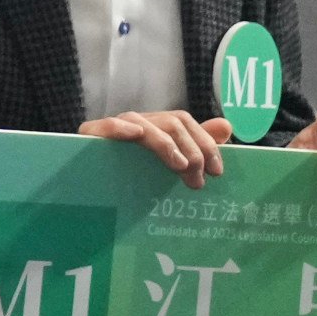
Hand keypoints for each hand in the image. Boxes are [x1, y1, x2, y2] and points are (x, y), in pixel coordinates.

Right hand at [85, 109, 230, 185]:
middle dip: (191, 149)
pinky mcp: (90, 136)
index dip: (204, 142)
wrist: (93, 194)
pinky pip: (106, 126)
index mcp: (154, 128)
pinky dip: (120, 127)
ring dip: (165, 143)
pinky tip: (134, 134)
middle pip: (169, 122)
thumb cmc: (133, 181)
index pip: (183, 121)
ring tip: (179, 166)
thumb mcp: (170, 165)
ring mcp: (112, 128)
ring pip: (142, 123)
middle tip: (198, 179)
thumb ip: (198, 146)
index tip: (217, 171)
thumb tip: (226, 127)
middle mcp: (135, 123)